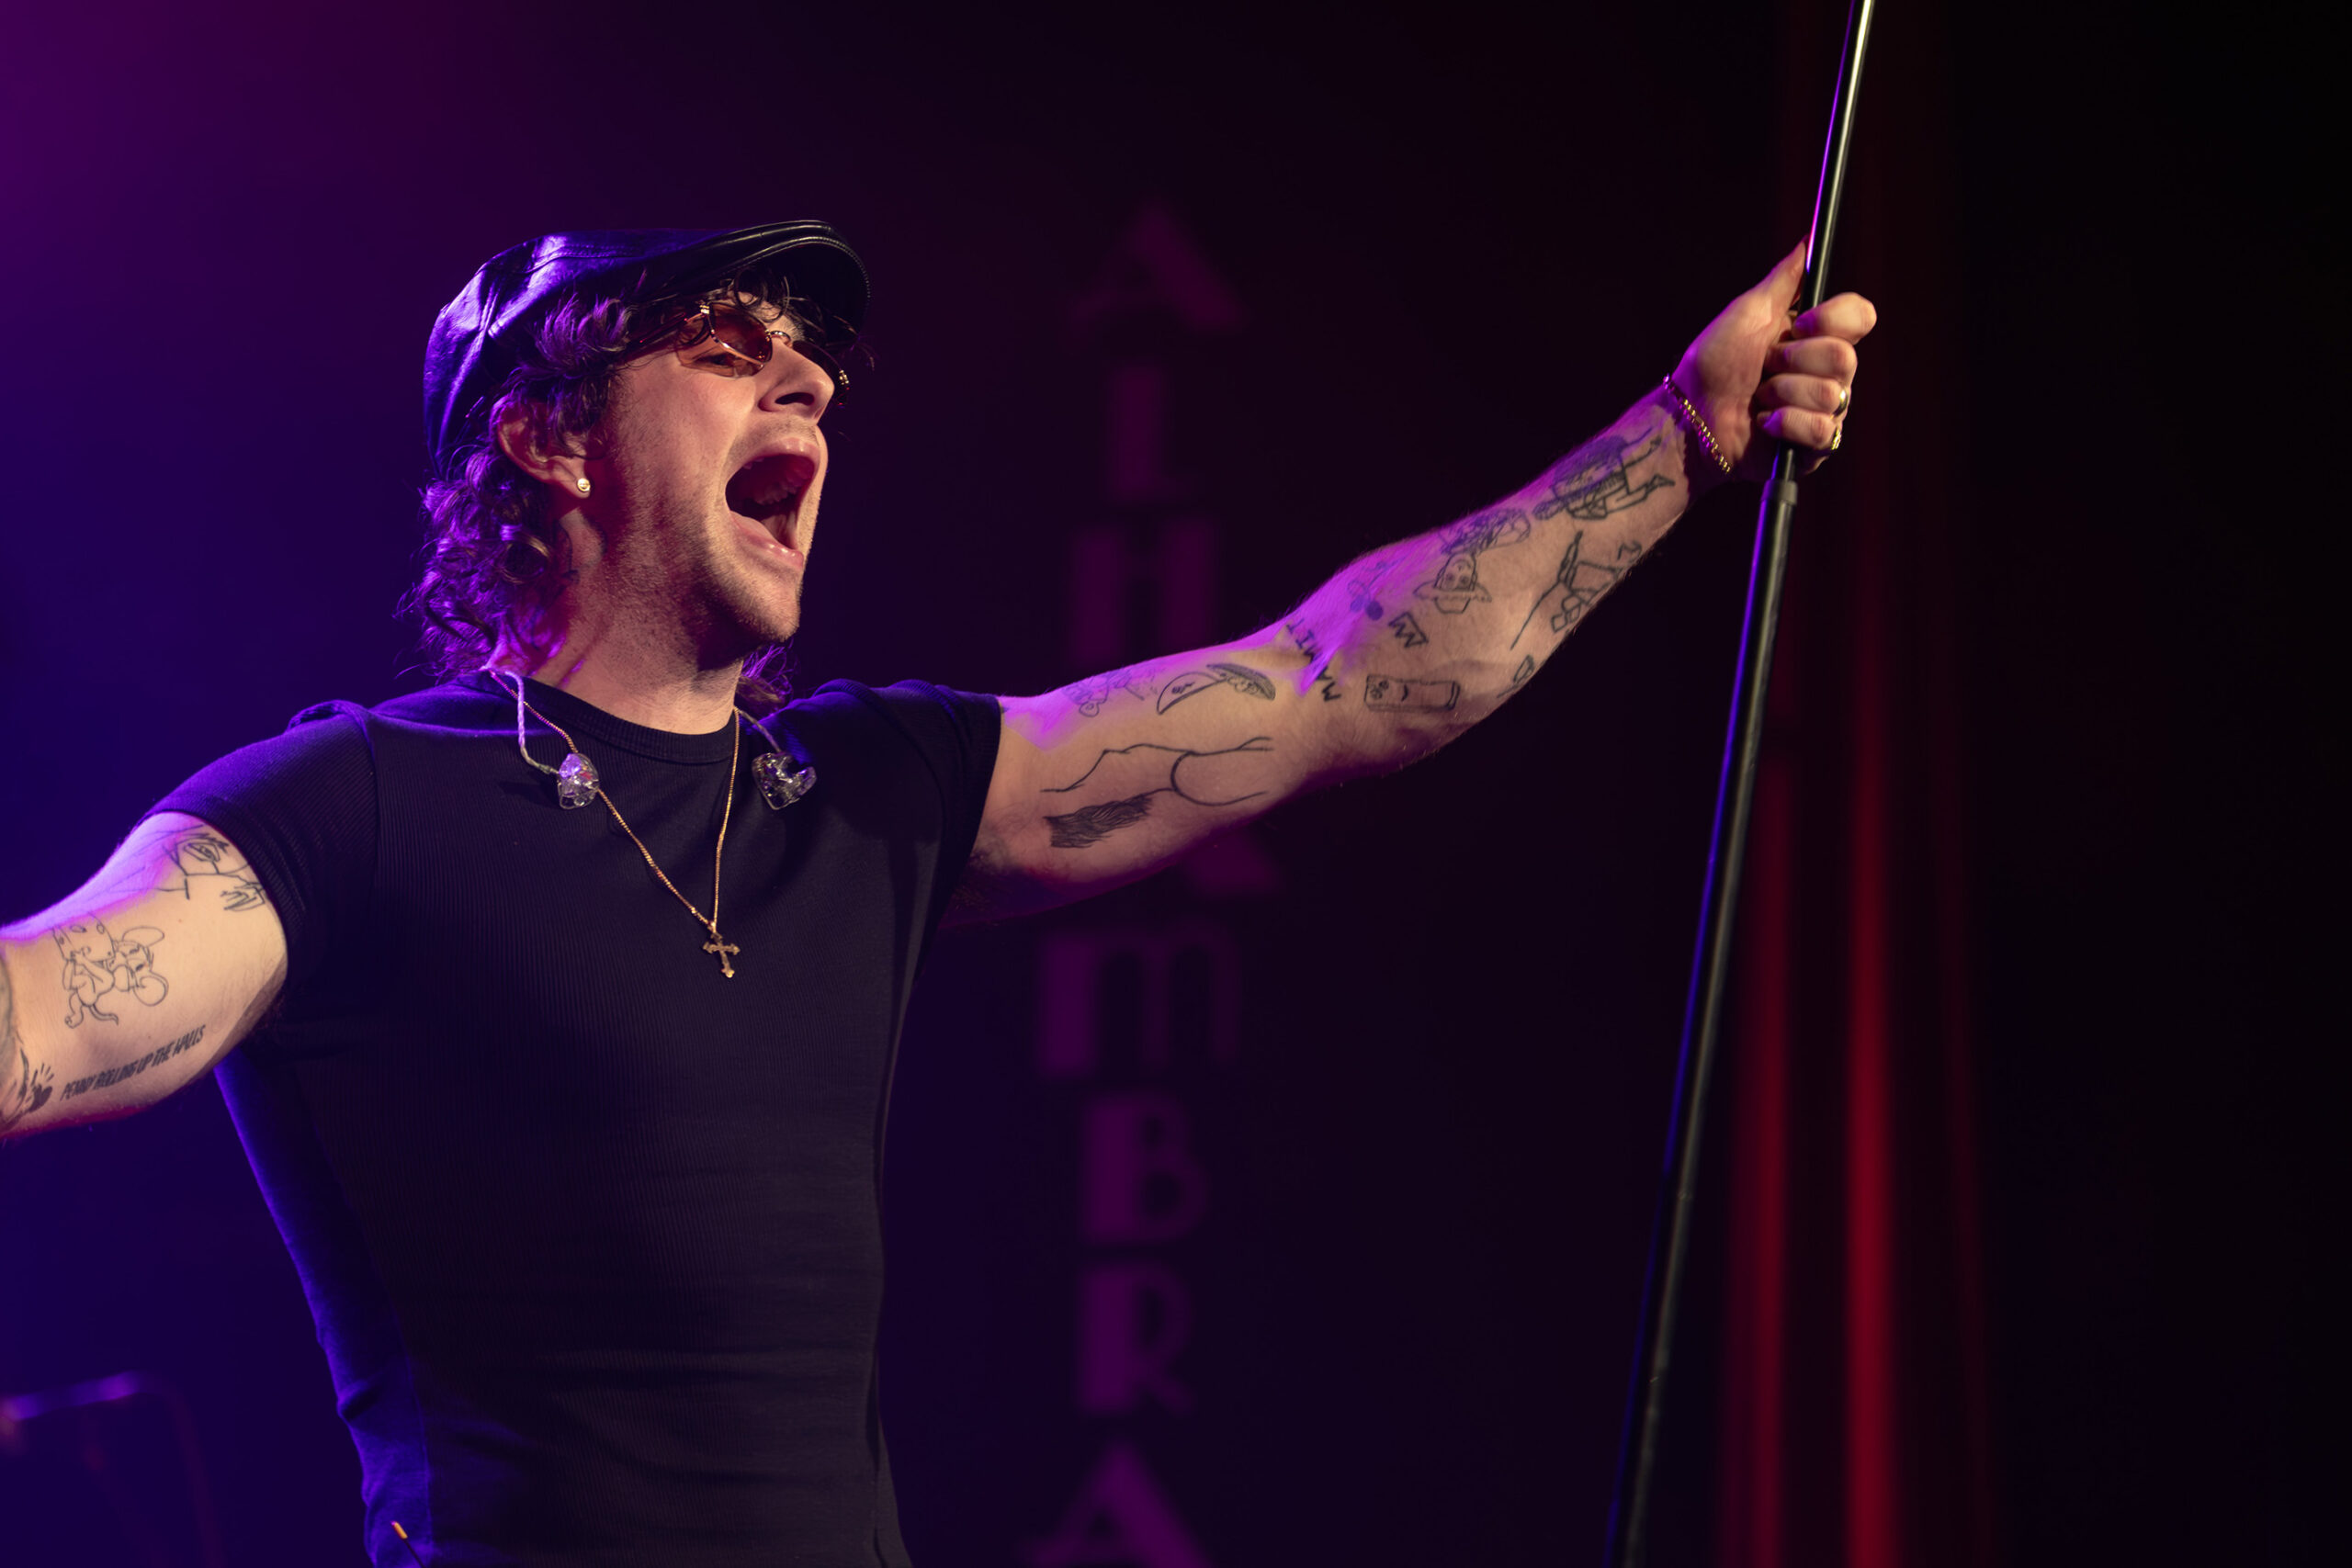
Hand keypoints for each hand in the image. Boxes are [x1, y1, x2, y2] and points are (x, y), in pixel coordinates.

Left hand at [1674, 241, 1876, 480]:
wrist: (1690, 415)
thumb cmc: (1713, 362)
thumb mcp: (1748, 311)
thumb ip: (1785, 278)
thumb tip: (1808, 239)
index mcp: (1818, 336)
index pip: (1861, 316)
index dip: (1832, 318)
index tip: (1795, 325)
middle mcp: (1828, 372)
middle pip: (1846, 358)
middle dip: (1793, 361)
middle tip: (1765, 366)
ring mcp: (1824, 410)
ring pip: (1830, 395)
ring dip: (1781, 393)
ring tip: (1758, 397)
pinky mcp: (1815, 446)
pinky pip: (1822, 430)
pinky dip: (1784, 423)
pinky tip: (1764, 424)